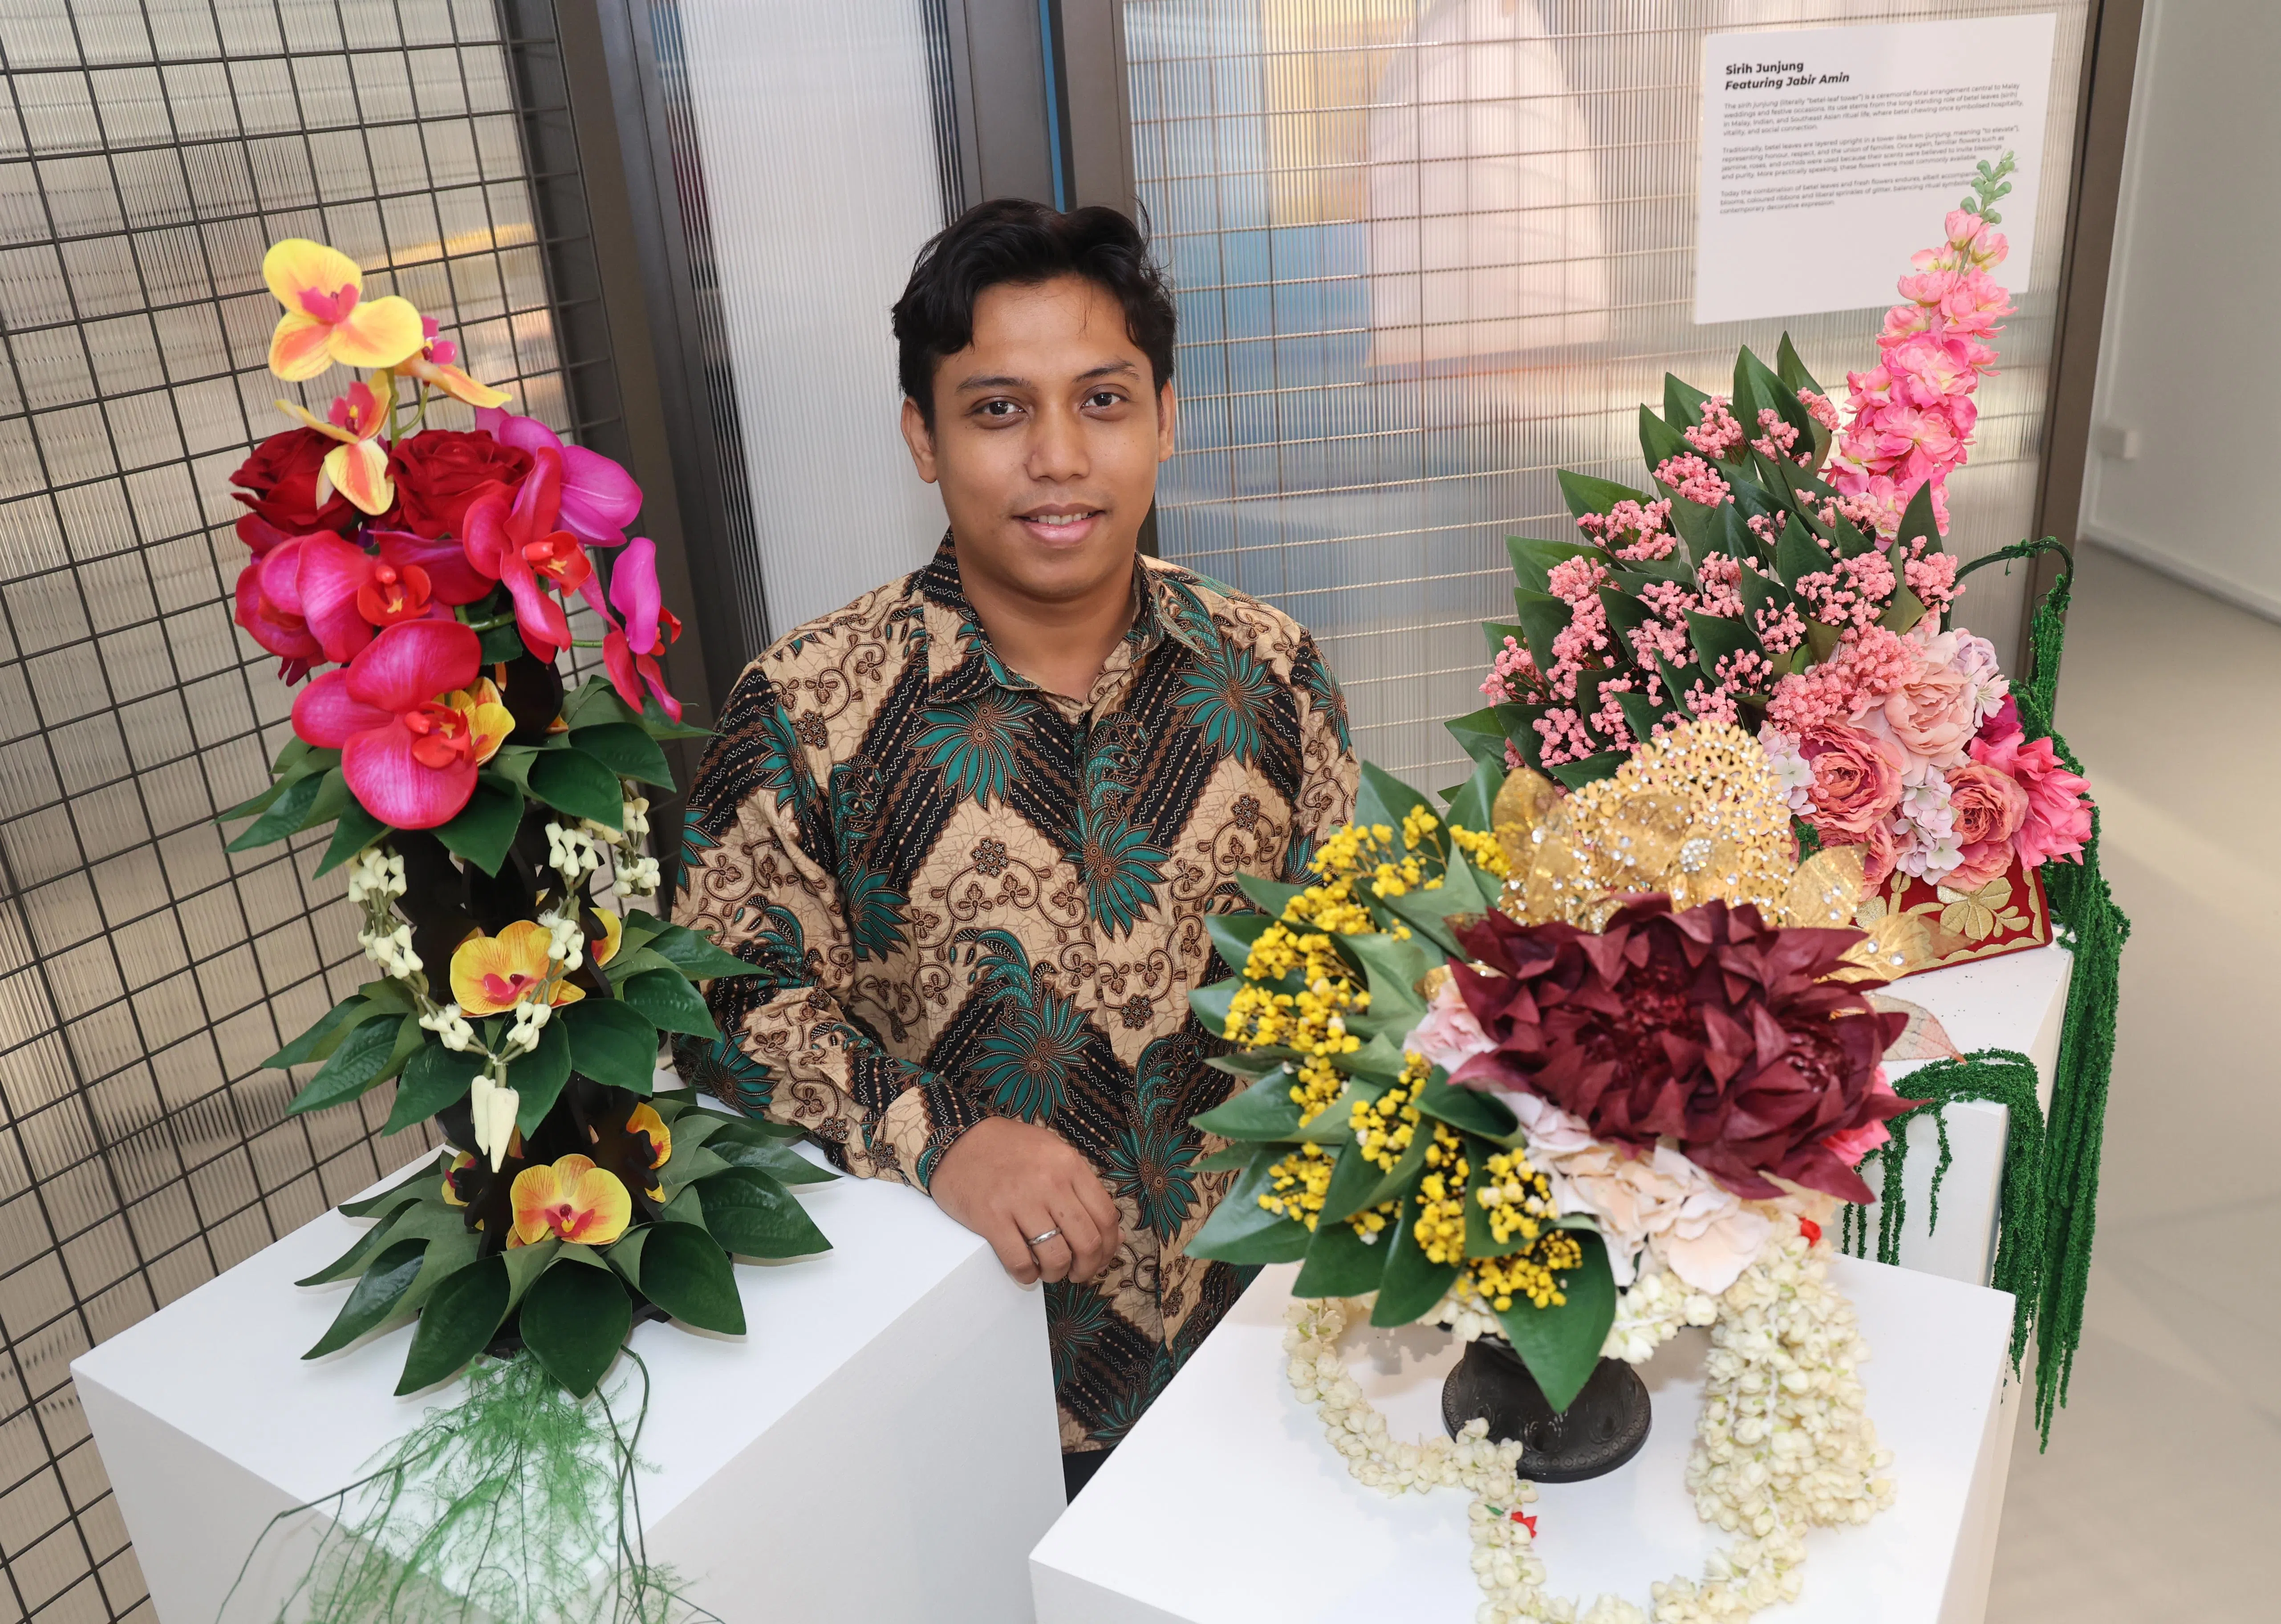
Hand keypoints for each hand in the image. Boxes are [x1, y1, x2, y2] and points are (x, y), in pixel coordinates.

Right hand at [929, 1117, 1119, 1285]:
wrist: (956, 1139)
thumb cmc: (1007, 1149)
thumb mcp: (1052, 1153)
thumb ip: (1080, 1187)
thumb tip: (1112, 1232)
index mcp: (1069, 1165)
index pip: (1106, 1216)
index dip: (1109, 1246)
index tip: (1100, 1257)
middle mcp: (1050, 1182)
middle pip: (1087, 1241)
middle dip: (1087, 1267)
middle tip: (1077, 1272)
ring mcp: (1020, 1201)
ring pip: (1057, 1256)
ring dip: (1057, 1273)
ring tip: (1049, 1271)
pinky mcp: (991, 1218)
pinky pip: (1020, 1261)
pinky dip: (1027, 1275)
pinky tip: (1026, 1271)